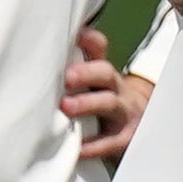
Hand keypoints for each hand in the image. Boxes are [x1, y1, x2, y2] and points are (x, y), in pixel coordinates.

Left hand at [61, 21, 149, 163]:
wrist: (138, 130)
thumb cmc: (104, 103)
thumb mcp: (95, 84)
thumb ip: (74, 67)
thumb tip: (45, 49)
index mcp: (104, 73)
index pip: (99, 49)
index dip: (89, 40)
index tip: (76, 33)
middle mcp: (115, 89)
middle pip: (105, 73)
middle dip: (86, 73)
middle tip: (66, 76)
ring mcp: (123, 114)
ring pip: (109, 104)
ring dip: (87, 104)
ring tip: (66, 106)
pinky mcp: (123, 139)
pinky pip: (108, 143)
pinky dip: (91, 146)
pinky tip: (76, 148)